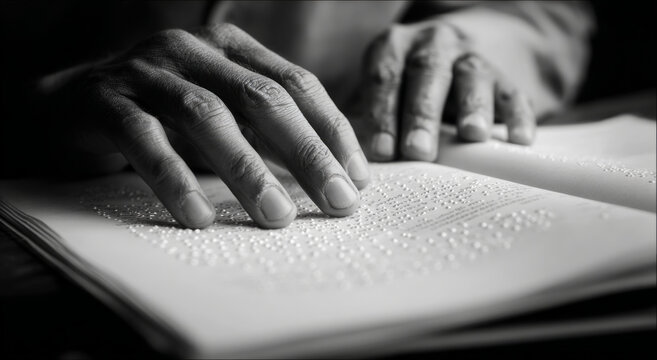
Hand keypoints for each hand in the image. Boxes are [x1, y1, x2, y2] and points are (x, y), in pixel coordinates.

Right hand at [39, 24, 369, 228]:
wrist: (70, 104)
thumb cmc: (162, 114)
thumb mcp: (221, 113)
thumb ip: (263, 132)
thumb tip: (327, 175)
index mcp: (231, 48)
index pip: (296, 84)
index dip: (331, 131)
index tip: (357, 178)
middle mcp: (194, 49)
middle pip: (263, 99)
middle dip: (307, 154)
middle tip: (337, 202)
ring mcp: (148, 70)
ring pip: (208, 116)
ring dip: (248, 171)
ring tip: (278, 217)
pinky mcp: (106, 99)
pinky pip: (146, 140)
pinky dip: (175, 179)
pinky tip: (198, 217)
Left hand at [353, 21, 535, 161]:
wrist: (453, 54)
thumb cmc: (404, 86)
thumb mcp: (381, 92)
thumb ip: (367, 121)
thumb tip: (355, 166)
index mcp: (394, 47)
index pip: (385, 77)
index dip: (382, 113)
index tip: (382, 151)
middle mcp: (432, 45)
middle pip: (427, 74)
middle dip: (422, 114)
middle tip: (418, 150)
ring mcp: (470, 57)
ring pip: (473, 76)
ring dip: (472, 107)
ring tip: (472, 135)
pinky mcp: (504, 75)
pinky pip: (513, 92)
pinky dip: (518, 116)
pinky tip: (519, 139)